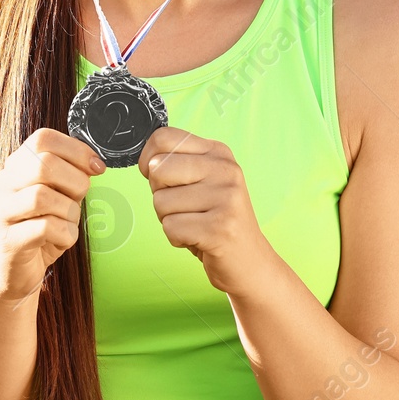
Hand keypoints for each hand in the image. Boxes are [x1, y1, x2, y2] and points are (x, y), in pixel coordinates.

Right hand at [0, 128, 106, 304]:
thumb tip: (94, 163)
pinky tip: (62, 239)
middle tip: (80, 199)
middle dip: (75, 181)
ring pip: (42, 196)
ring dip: (69, 211)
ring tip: (68, 222)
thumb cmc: (38, 231)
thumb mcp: (56, 197)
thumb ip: (69, 176)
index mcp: (14, 168)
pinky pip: (45, 228)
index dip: (76, 149)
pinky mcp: (9, 241)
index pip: (43, 139)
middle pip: (43, 164)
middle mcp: (3, 185)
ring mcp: (2, 213)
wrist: (12, 273)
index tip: (96, 168)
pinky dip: (65, 234)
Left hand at [139, 127, 274, 296]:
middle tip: (185, 208)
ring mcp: (226, 198)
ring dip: (169, 220)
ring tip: (195, 224)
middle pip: (157, 169)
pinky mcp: (220, 227)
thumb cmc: (215, 220)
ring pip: (160, 201)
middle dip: (160, 195)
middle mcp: (225, 169)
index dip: (148, 160)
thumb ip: (175, 165)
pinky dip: (177, 238)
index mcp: (218, 152)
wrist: (250, 261)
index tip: (159, 178)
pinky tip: (199, 239)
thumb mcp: (201, 181)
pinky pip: (171, 227)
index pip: (163, 138)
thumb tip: (148, 163)